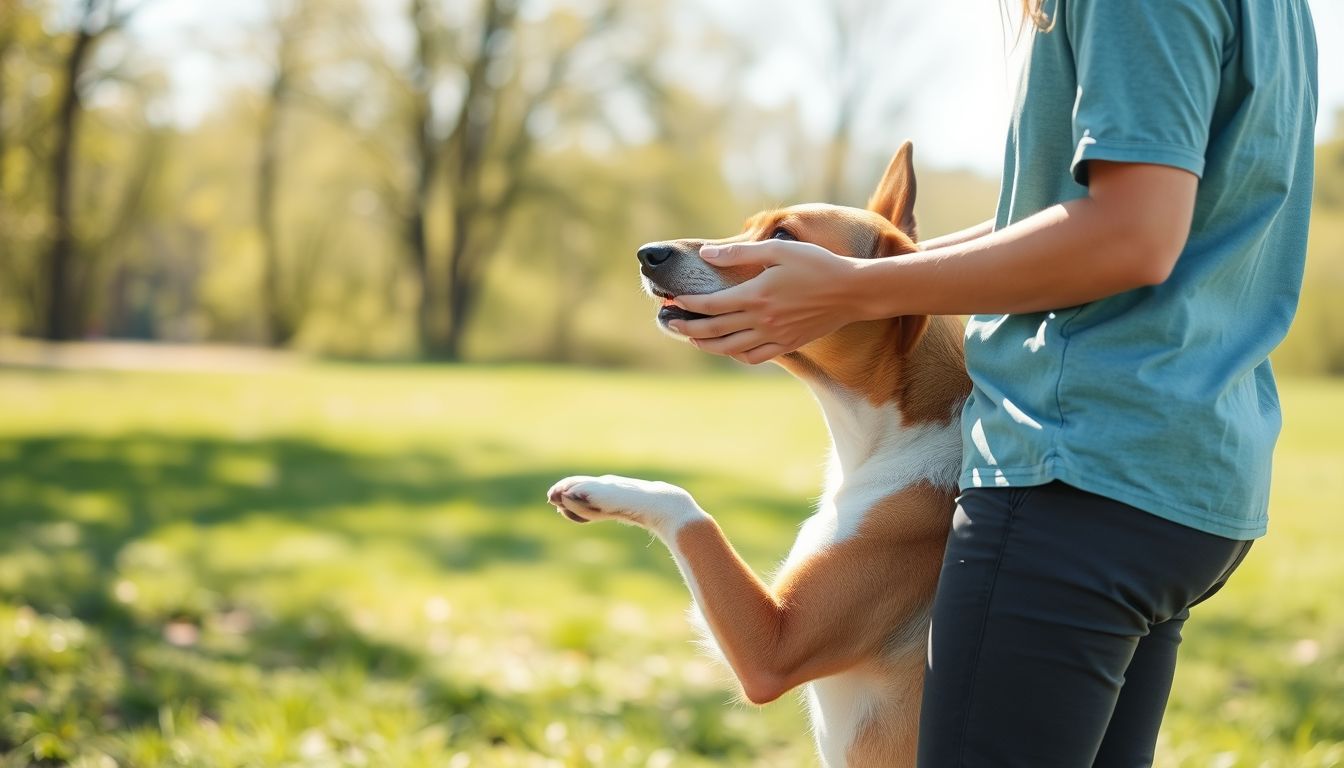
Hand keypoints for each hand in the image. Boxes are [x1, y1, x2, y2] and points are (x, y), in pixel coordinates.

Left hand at [669, 240, 866, 363]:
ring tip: (690, 338)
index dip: (688, 305)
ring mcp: (774, 336)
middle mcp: (762, 320)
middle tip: (667, 323)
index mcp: (757, 296)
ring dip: (705, 345)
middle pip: (714, 330)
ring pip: (730, 348)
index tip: (672, 301)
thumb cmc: (817, 265)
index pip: (711, 305)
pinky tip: (727, 349)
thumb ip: (739, 254)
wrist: (852, 291)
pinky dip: (735, 355)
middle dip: (686, 327)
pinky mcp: (787, 344)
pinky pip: (754, 357)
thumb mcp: (778, 250)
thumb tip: (707, 255)